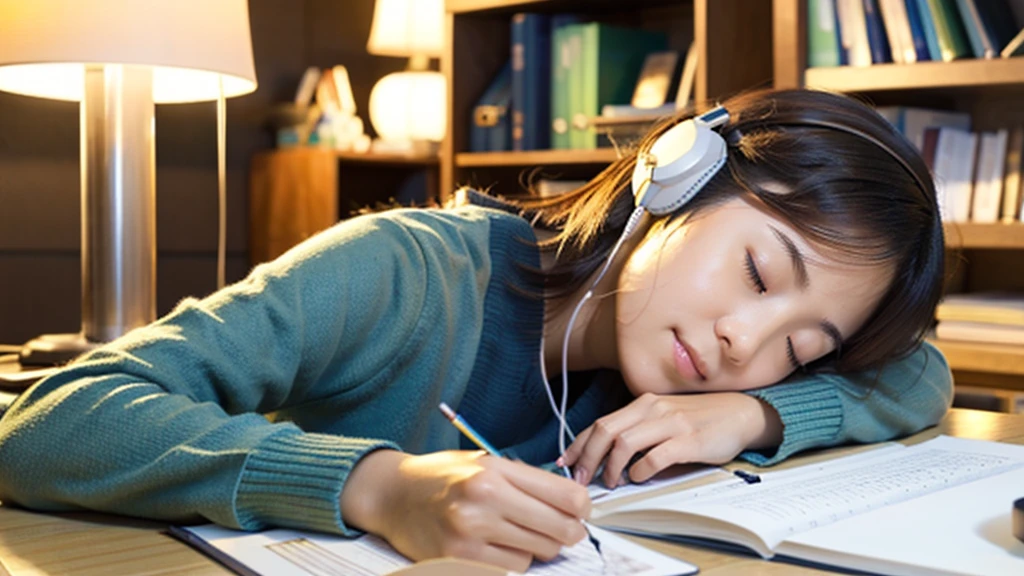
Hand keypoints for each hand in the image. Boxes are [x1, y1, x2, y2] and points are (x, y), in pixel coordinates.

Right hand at [341, 449, 590, 572]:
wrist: (391, 494)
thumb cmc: (442, 476)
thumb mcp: (486, 463)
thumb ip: (526, 480)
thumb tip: (573, 502)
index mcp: (496, 471)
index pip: (566, 496)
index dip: (583, 507)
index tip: (581, 511)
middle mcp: (485, 499)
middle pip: (559, 529)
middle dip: (568, 532)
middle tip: (564, 530)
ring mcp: (470, 533)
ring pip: (537, 554)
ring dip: (534, 547)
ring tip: (514, 531)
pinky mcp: (458, 559)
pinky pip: (510, 568)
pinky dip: (510, 560)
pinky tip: (494, 545)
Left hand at [559, 392, 782, 487]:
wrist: (740, 413)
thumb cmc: (700, 419)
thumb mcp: (663, 418)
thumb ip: (639, 430)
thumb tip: (607, 455)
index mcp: (643, 403)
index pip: (601, 423)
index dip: (579, 444)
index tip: (565, 463)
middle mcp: (653, 409)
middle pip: (605, 431)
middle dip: (587, 457)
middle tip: (581, 479)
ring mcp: (671, 423)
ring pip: (624, 443)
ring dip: (611, 466)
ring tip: (610, 482)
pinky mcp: (689, 440)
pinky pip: (656, 456)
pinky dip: (641, 470)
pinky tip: (638, 478)